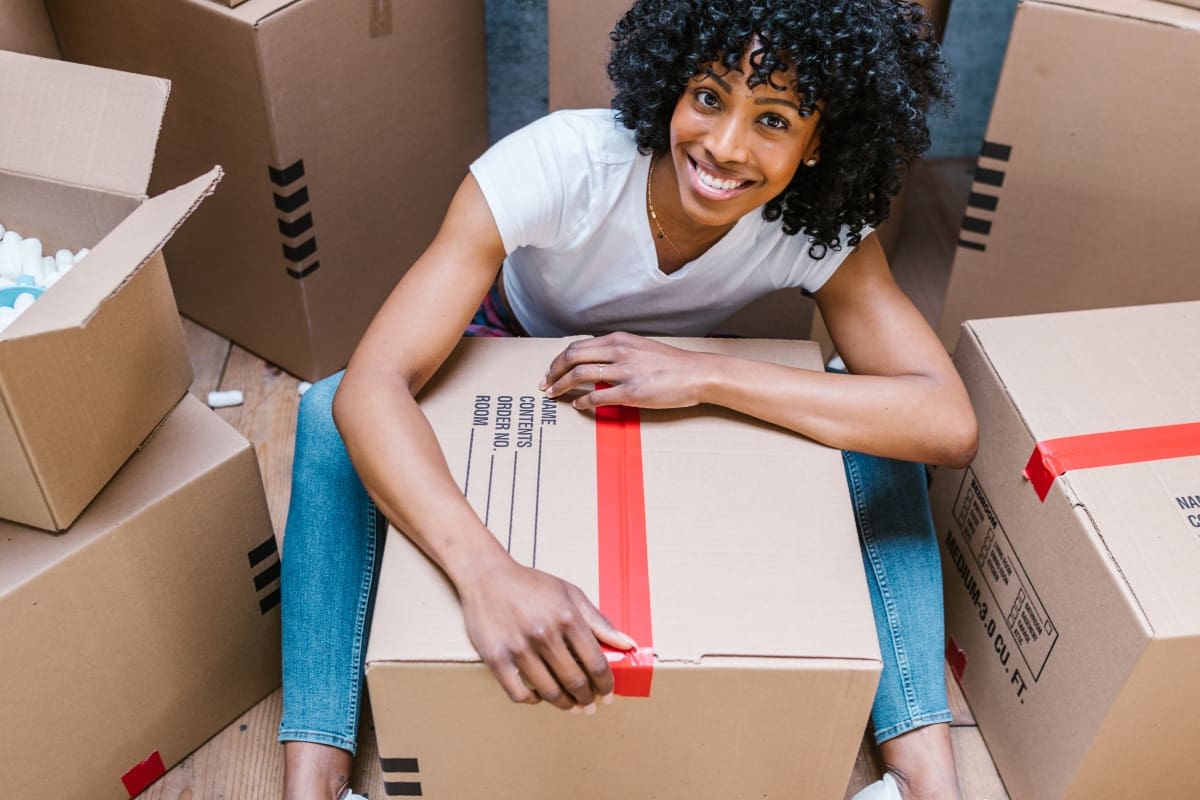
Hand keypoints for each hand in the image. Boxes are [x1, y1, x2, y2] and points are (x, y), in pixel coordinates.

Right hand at [457, 555, 635, 711]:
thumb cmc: (531, 585)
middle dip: (587, 699)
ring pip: (550, 691)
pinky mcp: (496, 658)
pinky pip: (519, 693)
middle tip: (589, 704)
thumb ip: (599, 622)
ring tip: (570, 705)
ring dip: (565, 704)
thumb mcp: (570, 594)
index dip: (606, 685)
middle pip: (575, 682)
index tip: (607, 693)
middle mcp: (544, 634)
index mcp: (567, 617)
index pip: (596, 664)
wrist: (486, 576)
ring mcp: (518, 648)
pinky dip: (533, 700)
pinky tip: (540, 696)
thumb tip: (627, 644)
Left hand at [539, 332, 710, 410]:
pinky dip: (582, 401)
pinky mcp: (632, 392)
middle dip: (553, 371)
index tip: (551, 370)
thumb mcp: (641, 348)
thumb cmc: (671, 364)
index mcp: (619, 339)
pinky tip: (578, 406)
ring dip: (561, 386)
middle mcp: (619, 351)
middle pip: (573, 357)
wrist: (697, 374)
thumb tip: (596, 362)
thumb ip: (618, 352)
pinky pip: (598, 396)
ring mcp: (625, 371)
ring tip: (553, 395)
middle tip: (544, 384)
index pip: (578, 346)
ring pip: (580, 374)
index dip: (559, 359)